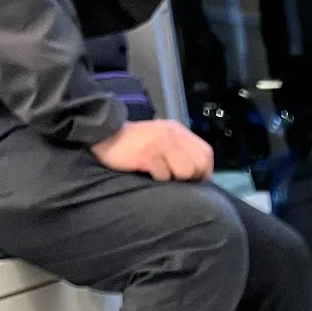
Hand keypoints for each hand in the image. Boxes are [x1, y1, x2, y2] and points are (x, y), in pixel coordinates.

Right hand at [92, 120, 213, 181]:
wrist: (105, 135)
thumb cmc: (136, 146)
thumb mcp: (163, 142)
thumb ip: (181, 152)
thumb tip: (200, 175)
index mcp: (178, 131)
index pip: (206, 154)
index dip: (203, 171)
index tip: (192, 179)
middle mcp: (172, 133)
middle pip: (198, 165)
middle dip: (189, 177)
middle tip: (172, 176)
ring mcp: (161, 142)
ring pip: (184, 172)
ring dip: (172, 178)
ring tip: (158, 171)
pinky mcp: (148, 152)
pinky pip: (163, 176)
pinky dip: (156, 179)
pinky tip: (145, 170)